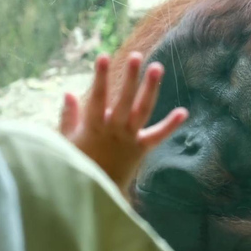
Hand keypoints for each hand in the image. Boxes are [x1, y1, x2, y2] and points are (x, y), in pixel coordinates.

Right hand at [60, 52, 188, 192]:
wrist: (97, 193)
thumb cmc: (80, 164)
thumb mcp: (67, 141)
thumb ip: (68, 117)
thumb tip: (69, 93)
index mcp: (94, 127)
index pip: (97, 98)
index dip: (100, 77)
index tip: (103, 56)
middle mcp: (114, 130)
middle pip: (124, 100)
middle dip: (130, 78)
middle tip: (137, 56)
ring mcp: (129, 139)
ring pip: (141, 110)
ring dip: (150, 88)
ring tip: (157, 67)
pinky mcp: (141, 149)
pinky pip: (157, 136)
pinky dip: (170, 125)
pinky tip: (183, 111)